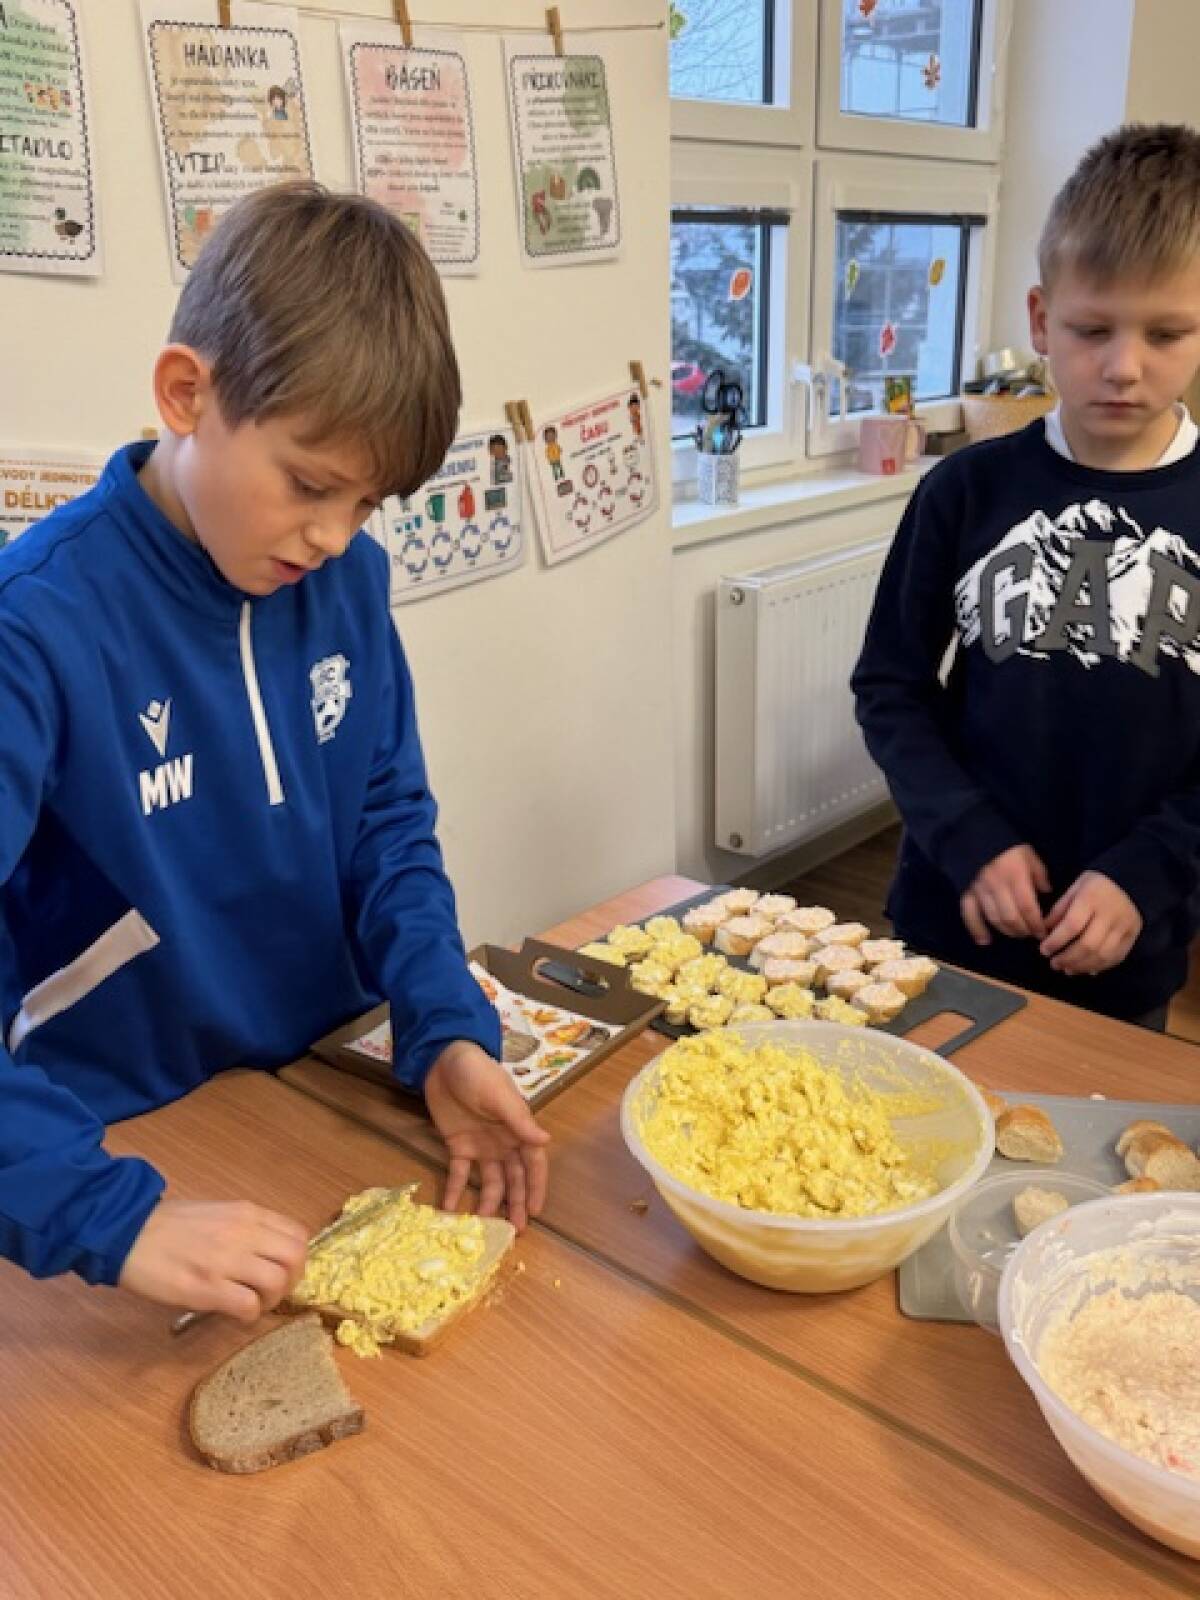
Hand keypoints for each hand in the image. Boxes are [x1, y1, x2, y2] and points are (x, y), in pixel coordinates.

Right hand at [119, 1197, 308, 1321]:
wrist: (127, 1232)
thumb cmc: (169, 1224)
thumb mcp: (218, 1213)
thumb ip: (246, 1229)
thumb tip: (267, 1253)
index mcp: (247, 1214)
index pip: (298, 1234)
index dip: (296, 1258)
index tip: (282, 1270)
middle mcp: (243, 1233)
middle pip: (296, 1258)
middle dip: (292, 1280)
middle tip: (272, 1291)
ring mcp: (226, 1260)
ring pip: (277, 1282)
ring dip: (271, 1300)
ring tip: (253, 1303)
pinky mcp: (207, 1287)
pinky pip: (248, 1306)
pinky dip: (249, 1315)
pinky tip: (235, 1313)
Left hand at [423, 1040, 549, 1231]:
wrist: (442, 1059)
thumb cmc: (477, 1073)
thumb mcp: (498, 1095)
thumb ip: (519, 1120)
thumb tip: (545, 1140)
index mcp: (518, 1129)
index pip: (533, 1164)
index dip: (536, 1188)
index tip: (536, 1212)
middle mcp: (503, 1142)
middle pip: (513, 1179)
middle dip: (516, 1204)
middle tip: (513, 1231)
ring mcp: (480, 1146)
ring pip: (489, 1181)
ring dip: (488, 1202)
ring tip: (483, 1225)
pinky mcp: (457, 1146)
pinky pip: (458, 1174)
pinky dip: (455, 1191)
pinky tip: (450, 1209)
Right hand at [960, 845, 1050, 944]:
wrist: (974, 836)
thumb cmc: (1007, 848)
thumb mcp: (1029, 855)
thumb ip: (1039, 874)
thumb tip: (1046, 892)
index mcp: (1015, 876)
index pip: (1028, 907)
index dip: (1036, 923)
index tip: (1043, 932)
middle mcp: (997, 886)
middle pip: (1011, 917)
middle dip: (1023, 930)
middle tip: (1031, 934)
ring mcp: (979, 891)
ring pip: (994, 918)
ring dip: (1007, 930)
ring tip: (1016, 934)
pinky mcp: (966, 893)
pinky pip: (969, 915)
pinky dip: (976, 930)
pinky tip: (985, 941)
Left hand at [1040, 871, 1142, 974]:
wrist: (1130, 880)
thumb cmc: (1095, 885)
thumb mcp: (1074, 889)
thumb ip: (1059, 911)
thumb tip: (1043, 933)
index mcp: (1091, 898)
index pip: (1072, 925)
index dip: (1056, 941)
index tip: (1043, 950)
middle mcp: (1110, 914)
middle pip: (1088, 944)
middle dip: (1068, 958)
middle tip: (1054, 964)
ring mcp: (1124, 926)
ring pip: (1102, 955)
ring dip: (1082, 966)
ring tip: (1067, 969)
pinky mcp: (1133, 935)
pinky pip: (1116, 957)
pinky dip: (1100, 967)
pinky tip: (1086, 969)